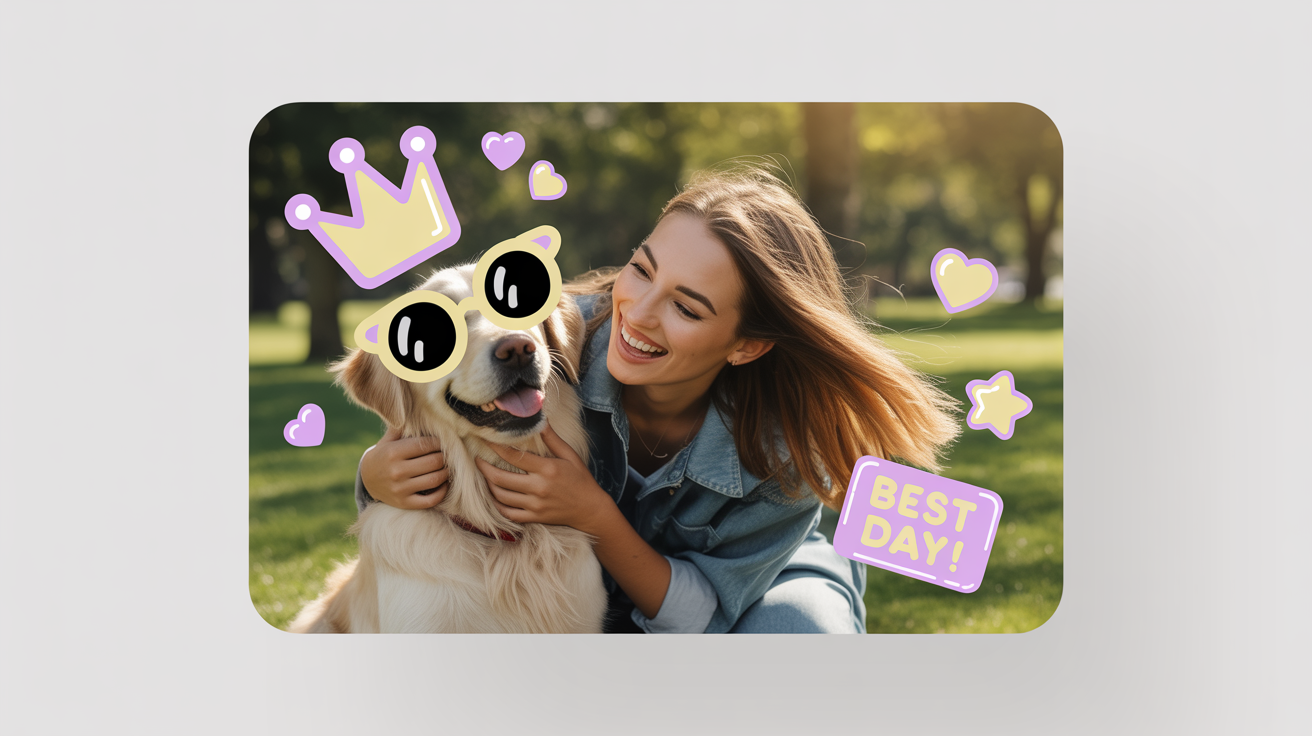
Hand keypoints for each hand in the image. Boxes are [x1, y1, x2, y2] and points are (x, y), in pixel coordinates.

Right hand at [360, 426, 448, 509]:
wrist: (367, 481)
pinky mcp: (405, 503)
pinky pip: (430, 500)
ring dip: (446, 472)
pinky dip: (442, 492)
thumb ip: (401, 427)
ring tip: (447, 467)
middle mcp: (397, 471)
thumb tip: (418, 410)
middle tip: (448, 454)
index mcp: (393, 452)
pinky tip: (443, 483)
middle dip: (445, 457)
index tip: (443, 442)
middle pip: (434, 462)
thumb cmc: (383, 456)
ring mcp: (401, 489)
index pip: (426, 445)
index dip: (439, 442)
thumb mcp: (387, 440)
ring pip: (435, 479)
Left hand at [478, 422, 612, 533]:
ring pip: (501, 496)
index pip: (513, 457)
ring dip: (489, 485)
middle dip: (484, 468)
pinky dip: (497, 505)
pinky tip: (495, 496)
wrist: (590, 509)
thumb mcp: (570, 455)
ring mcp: (535, 505)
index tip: (486, 440)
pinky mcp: (534, 518)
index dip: (496, 447)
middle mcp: (538, 488)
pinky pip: (508, 514)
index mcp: (547, 469)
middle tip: (477, 460)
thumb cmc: (581, 479)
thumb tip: (540, 420)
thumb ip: (552, 439)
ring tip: (485, 476)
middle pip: (501, 478)